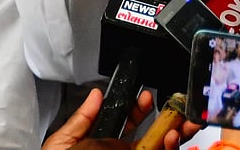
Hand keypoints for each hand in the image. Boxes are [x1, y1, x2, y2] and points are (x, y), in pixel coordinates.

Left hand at [40, 88, 192, 149]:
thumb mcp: (63, 144)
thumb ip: (82, 120)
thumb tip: (96, 95)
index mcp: (102, 147)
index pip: (128, 125)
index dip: (140, 109)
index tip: (146, 98)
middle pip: (153, 136)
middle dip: (168, 120)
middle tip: (176, 111)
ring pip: (163, 148)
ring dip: (174, 136)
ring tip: (176, 129)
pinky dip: (173, 148)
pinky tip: (172, 141)